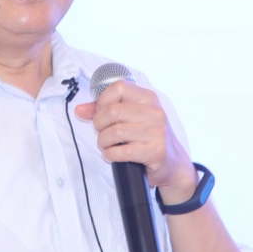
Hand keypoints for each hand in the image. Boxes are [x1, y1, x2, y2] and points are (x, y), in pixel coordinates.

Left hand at [73, 81, 197, 203]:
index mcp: (148, 98)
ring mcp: (157, 132)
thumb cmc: (148, 138)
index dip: (102, 101)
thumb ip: (104, 111)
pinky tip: (112, 155)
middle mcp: (154, 112)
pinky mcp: (155, 151)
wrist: (172, 163)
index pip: (118, 88)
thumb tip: (80, 110)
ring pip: (115, 132)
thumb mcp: (131, 118)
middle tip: (102, 132)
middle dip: (99, 124)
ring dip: (103, 142)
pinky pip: (122, 151)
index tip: (100, 113)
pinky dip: (110, 154)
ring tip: (106, 146)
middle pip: (113, 111)